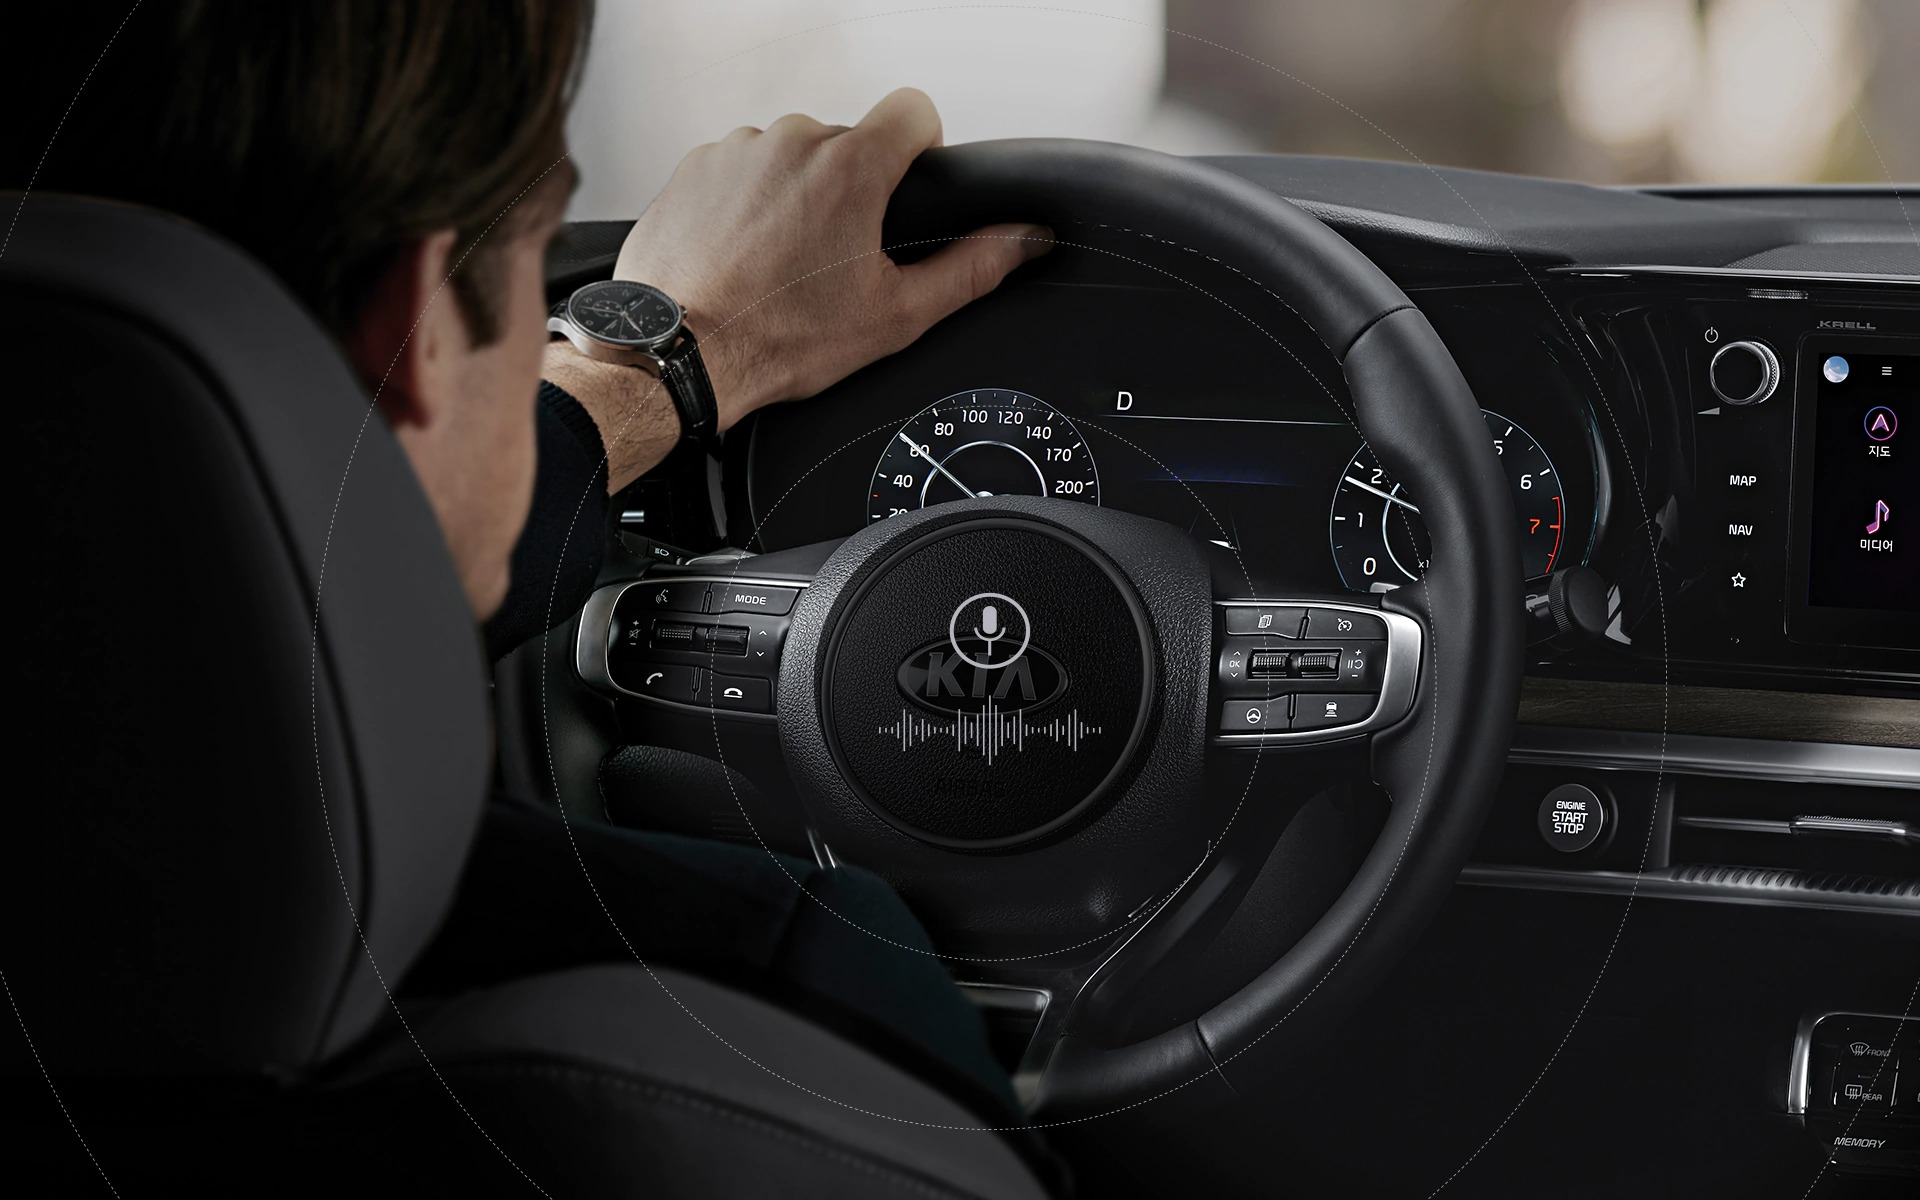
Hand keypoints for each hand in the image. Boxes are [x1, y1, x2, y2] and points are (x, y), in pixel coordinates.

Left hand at [614, 88, 1052, 429]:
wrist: (682, 354)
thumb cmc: (777, 338)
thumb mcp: (895, 315)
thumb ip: (971, 268)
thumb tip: (1022, 241)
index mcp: (851, 168)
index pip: (914, 110)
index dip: (922, 148)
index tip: (907, 186)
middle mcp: (793, 142)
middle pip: (849, 142)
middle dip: (852, 190)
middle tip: (836, 257)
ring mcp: (739, 150)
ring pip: (793, 156)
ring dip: (797, 196)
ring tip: (784, 262)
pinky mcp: (697, 166)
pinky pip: (742, 169)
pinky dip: (749, 204)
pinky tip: (745, 255)